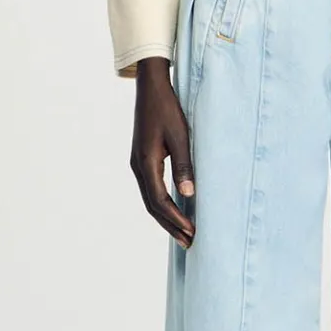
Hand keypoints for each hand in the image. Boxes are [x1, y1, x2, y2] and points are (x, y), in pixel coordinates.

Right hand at [131, 57, 195, 247]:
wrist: (150, 88)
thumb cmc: (167, 109)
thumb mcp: (180, 136)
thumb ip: (184, 165)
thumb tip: (188, 194)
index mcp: (146, 163)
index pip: (160, 201)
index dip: (176, 219)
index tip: (192, 232)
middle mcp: (138, 167)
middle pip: (153, 207)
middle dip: (171, 226)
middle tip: (190, 242)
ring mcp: (137, 164)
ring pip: (150, 200)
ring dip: (166, 218)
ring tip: (184, 233)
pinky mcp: (142, 159)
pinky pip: (151, 189)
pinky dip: (162, 204)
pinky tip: (175, 209)